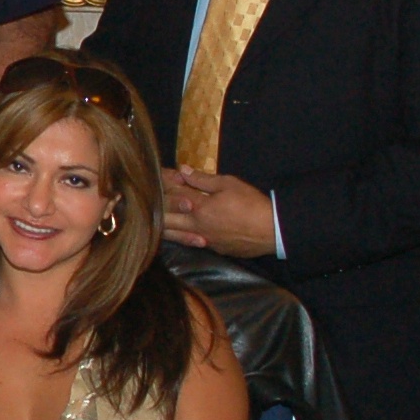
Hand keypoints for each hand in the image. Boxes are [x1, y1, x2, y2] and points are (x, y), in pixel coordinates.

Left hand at [161, 168, 279, 256]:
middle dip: (156, 206)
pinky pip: (190, 243)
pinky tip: (174, 234)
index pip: (175, 192)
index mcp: (199, 207)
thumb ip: (203, 179)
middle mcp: (196, 226)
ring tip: (150, 219)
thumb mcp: (228, 184)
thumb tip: (182, 170)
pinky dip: (179, 237)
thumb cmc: (251, 203)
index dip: (165, 182)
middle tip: (147, 198)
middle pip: (167, 217)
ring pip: (174, 235)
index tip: (156, 175)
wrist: (272, 231)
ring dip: (162, 226)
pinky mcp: (214, 249)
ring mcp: (204, 240)